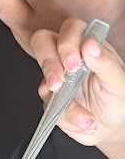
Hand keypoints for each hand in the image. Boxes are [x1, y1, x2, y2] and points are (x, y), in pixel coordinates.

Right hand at [31, 18, 124, 158]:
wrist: (109, 128)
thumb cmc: (118, 101)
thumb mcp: (119, 83)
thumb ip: (105, 63)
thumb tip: (90, 44)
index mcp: (88, 46)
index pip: (70, 29)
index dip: (67, 43)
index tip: (74, 64)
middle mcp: (68, 58)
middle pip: (42, 41)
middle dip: (48, 61)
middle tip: (58, 83)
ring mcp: (56, 77)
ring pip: (43, 78)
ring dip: (61, 99)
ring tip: (84, 116)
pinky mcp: (50, 99)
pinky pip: (49, 105)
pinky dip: (68, 116)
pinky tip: (85, 122)